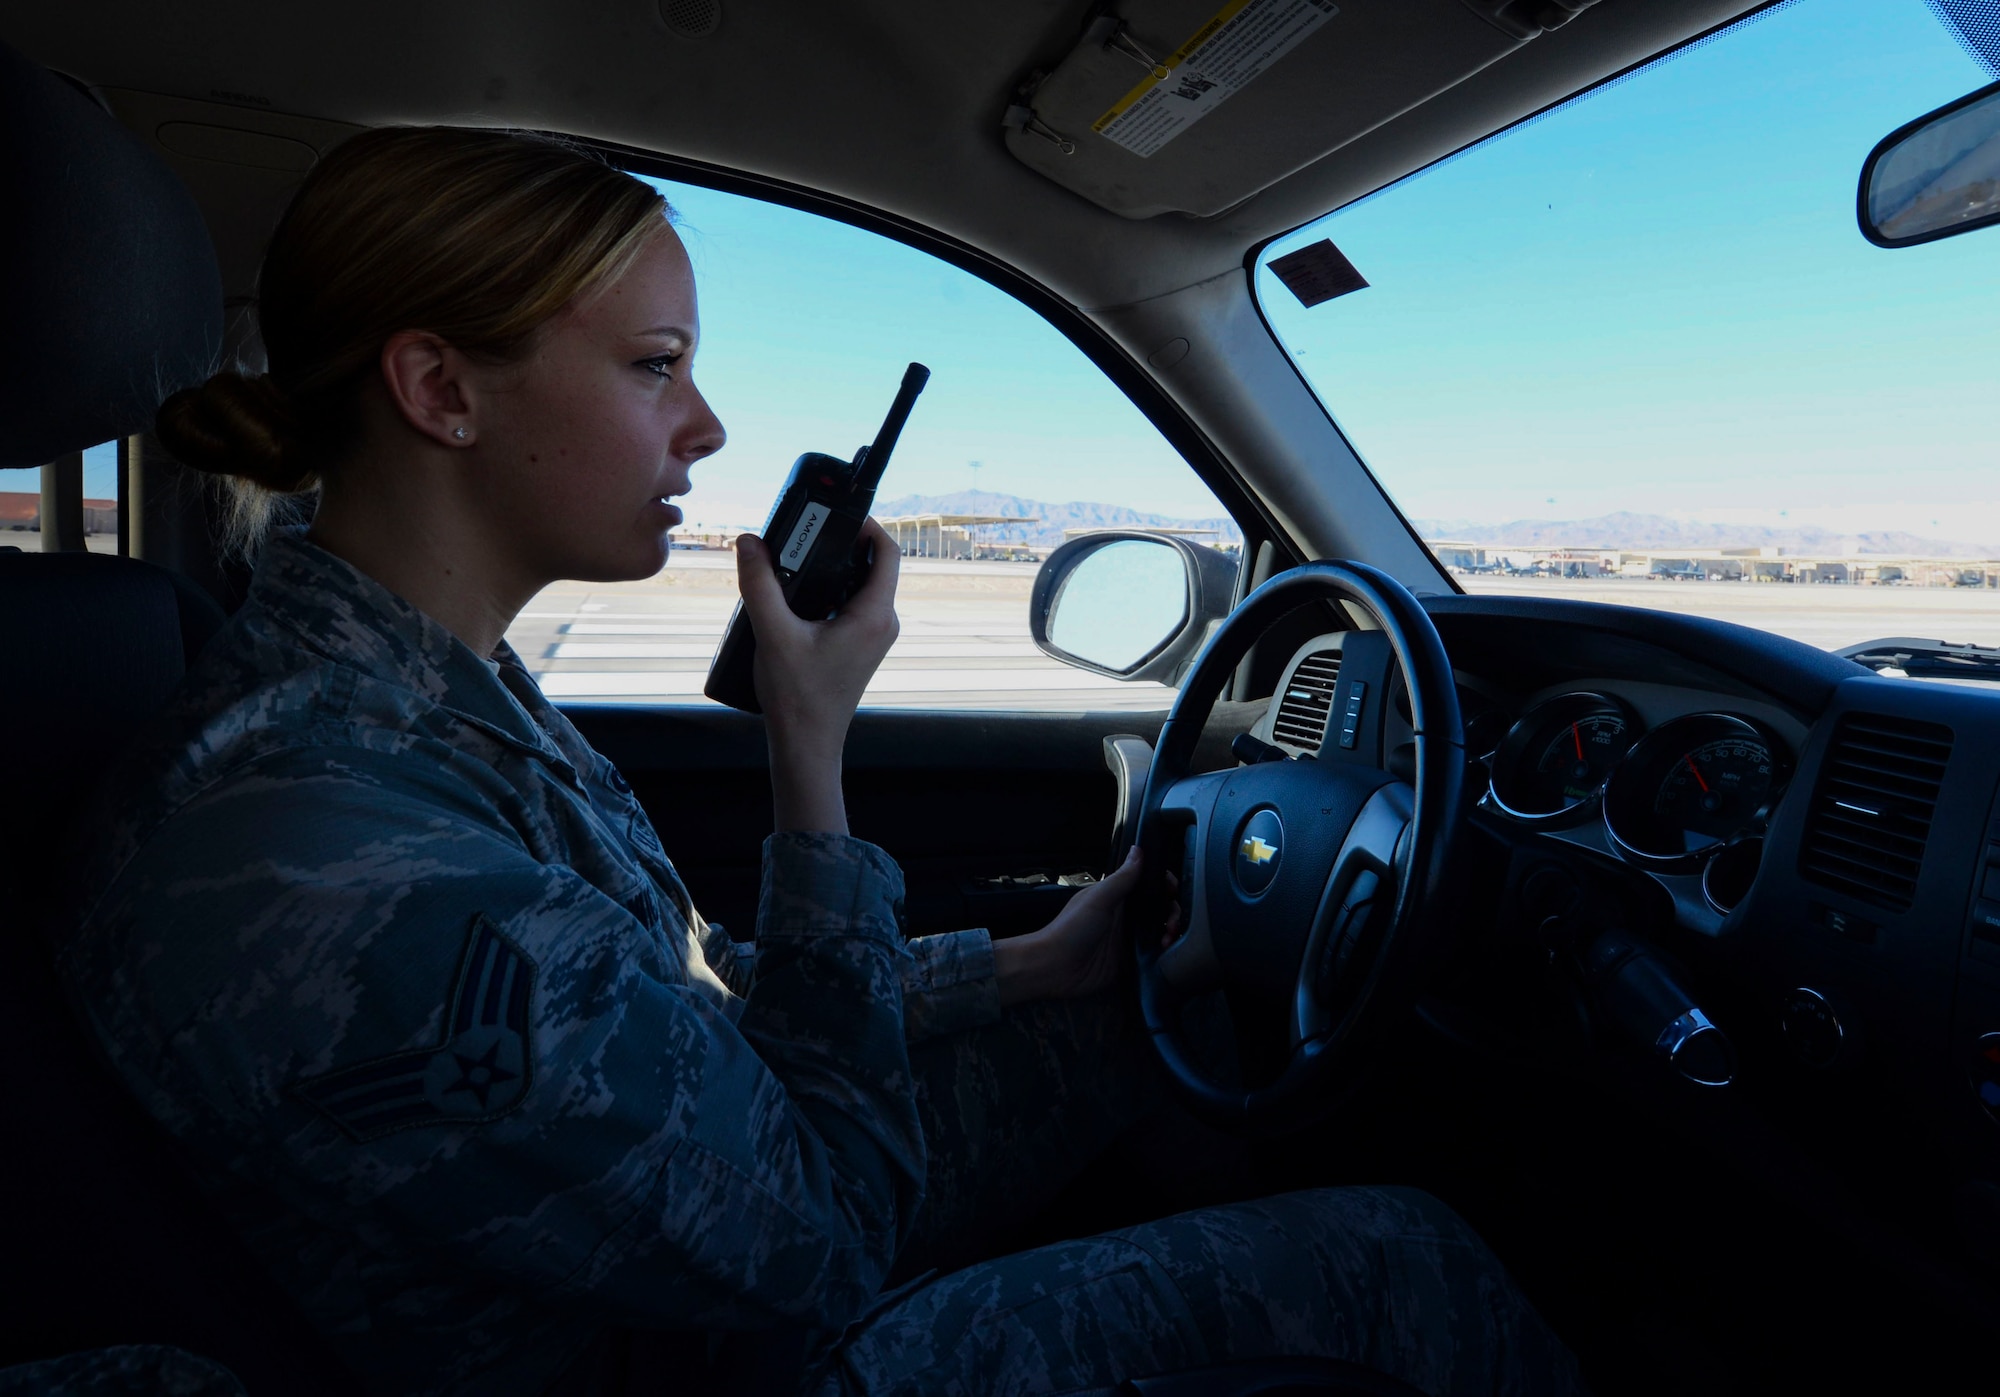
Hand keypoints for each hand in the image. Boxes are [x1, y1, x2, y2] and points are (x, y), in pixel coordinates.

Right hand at [735, 519, 900, 833]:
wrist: (807, 745)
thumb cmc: (797, 697)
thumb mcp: (773, 634)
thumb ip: (759, 584)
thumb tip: (749, 542)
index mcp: (875, 615)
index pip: (887, 551)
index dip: (867, 523)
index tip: (836, 510)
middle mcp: (882, 622)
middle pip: (873, 564)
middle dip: (841, 542)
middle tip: (806, 530)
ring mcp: (873, 636)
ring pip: (860, 584)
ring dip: (832, 566)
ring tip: (795, 557)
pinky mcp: (859, 645)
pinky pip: (852, 603)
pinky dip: (829, 588)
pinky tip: (795, 592)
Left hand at [993, 847, 1184, 1005]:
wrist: (1055, 967)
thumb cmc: (1071, 928)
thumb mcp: (1098, 898)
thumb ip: (1122, 877)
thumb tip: (1138, 849)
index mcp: (1118, 897)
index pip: (1149, 885)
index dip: (1165, 885)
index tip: (1174, 889)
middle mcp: (1126, 916)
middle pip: (1161, 908)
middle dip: (1174, 911)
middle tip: (1173, 921)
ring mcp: (1129, 939)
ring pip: (1161, 930)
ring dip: (1172, 931)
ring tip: (1168, 938)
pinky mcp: (1131, 961)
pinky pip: (1155, 954)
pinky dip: (1165, 952)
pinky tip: (1166, 952)